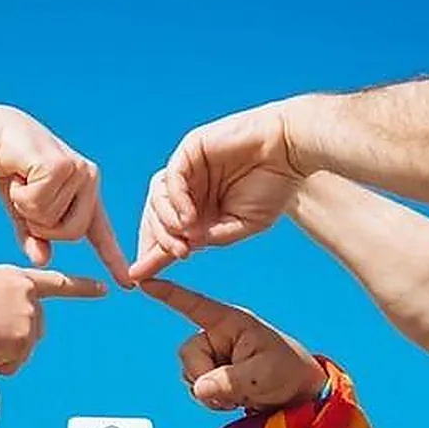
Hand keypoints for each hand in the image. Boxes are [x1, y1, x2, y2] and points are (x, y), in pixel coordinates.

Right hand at [0, 105, 131, 285]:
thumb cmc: (11, 172)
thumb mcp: (25, 212)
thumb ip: (36, 237)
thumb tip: (43, 262)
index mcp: (86, 193)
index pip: (102, 232)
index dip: (113, 259)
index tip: (128, 284)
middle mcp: (89, 180)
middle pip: (72, 234)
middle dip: (42, 228)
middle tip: (26, 201)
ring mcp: (79, 172)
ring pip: (52, 220)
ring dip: (27, 208)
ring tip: (22, 182)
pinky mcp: (63, 167)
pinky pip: (39, 204)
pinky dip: (21, 196)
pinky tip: (18, 175)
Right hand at [0, 265, 105, 374]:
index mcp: (15, 277)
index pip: (56, 282)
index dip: (81, 288)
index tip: (104, 289)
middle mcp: (27, 296)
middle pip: (34, 330)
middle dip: (13, 340)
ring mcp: (28, 318)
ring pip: (22, 350)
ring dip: (0, 352)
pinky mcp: (23, 340)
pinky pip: (12, 365)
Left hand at [130, 99, 307, 280]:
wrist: (290, 150)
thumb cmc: (273, 186)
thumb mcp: (245, 224)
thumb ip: (214, 237)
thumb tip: (183, 248)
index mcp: (200, 210)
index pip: (167, 234)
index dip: (152, 255)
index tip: (139, 277)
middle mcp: (190, 190)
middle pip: (155, 218)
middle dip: (159, 241)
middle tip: (176, 255)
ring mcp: (188, 169)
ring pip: (157, 199)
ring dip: (165, 222)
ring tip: (184, 237)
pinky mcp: (190, 150)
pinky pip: (171, 178)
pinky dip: (175, 201)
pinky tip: (188, 217)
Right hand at [140, 279, 324, 410]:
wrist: (299, 394)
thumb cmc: (289, 372)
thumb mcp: (263, 374)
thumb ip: (229, 381)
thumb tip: (199, 388)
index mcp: (231, 322)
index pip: (194, 305)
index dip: (169, 294)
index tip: (145, 282)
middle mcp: (218, 336)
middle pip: (188, 354)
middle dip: (205, 376)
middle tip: (234, 390)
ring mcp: (214, 357)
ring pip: (190, 374)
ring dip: (210, 392)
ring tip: (239, 394)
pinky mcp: (214, 375)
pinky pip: (196, 388)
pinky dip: (211, 399)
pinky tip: (233, 399)